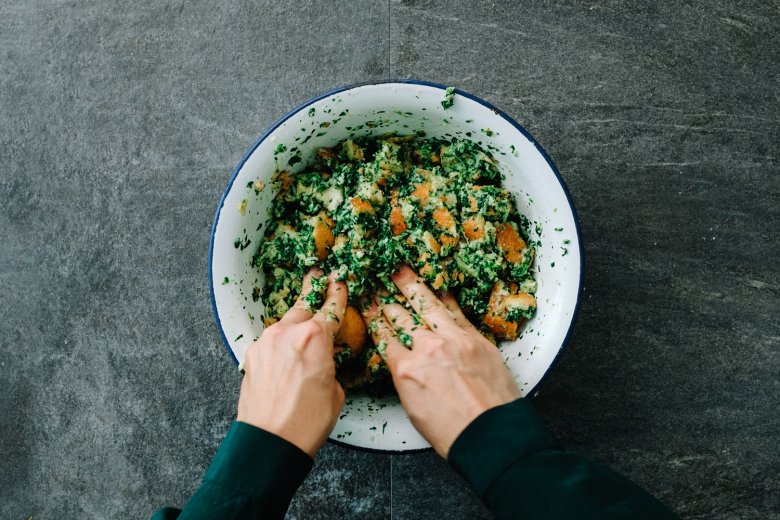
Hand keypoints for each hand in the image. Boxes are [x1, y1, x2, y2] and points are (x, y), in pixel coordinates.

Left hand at [237, 269, 345, 456]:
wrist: (269, 442)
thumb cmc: (305, 422)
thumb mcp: (335, 391)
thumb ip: (330, 364)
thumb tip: (325, 360)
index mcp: (314, 337)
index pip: (330, 306)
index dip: (337, 292)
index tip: (339, 281)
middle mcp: (287, 333)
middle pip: (304, 304)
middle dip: (313, 293)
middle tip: (319, 278)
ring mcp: (265, 343)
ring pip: (285, 323)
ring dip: (295, 324)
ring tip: (303, 332)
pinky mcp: (251, 356)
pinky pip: (270, 342)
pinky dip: (280, 344)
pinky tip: (286, 358)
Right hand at [362, 266, 520, 457]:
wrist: (491, 435)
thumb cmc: (453, 433)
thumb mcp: (413, 408)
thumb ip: (406, 379)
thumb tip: (405, 363)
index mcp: (406, 369)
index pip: (384, 336)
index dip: (373, 318)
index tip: (367, 305)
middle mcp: (427, 349)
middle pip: (401, 316)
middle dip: (387, 298)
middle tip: (377, 282)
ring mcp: (454, 340)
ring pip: (428, 305)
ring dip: (412, 285)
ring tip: (401, 271)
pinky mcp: (477, 339)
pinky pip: (457, 313)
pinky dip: (446, 299)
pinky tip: (439, 289)